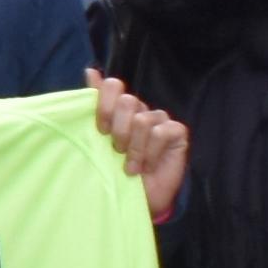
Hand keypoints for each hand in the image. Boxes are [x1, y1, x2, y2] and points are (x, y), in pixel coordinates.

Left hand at [91, 76, 187, 222]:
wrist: (137, 197)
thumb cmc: (115, 170)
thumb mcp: (98, 139)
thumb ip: (94, 106)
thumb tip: (90, 70)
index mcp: (119, 108)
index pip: (113, 86)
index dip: (104, 105)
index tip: (100, 130)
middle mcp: (140, 109)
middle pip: (128, 101)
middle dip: (118, 130)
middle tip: (116, 151)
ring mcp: (160, 119)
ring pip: (142, 120)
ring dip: (133, 148)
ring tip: (131, 166)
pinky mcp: (177, 131)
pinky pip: (161, 132)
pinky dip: (150, 153)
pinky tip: (148, 166)